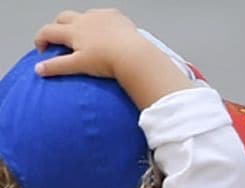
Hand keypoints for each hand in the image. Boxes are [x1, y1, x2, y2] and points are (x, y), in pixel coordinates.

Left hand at [32, 9, 193, 109]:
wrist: (137, 56)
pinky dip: (49, 66)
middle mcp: (92, 22)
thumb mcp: (149, 49)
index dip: (87, 24)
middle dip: (61, 24)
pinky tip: (41, 70)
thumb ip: (150, 57)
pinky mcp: (80, 58)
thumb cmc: (147, 56)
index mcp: (111, 18)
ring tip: (42, 46)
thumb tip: (163, 73)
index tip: (86, 32)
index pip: (94, 17)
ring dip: (45, 38)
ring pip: (54, 31)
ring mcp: (83, 38)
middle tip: (57, 36)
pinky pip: (60, 62)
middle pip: (67, 17)